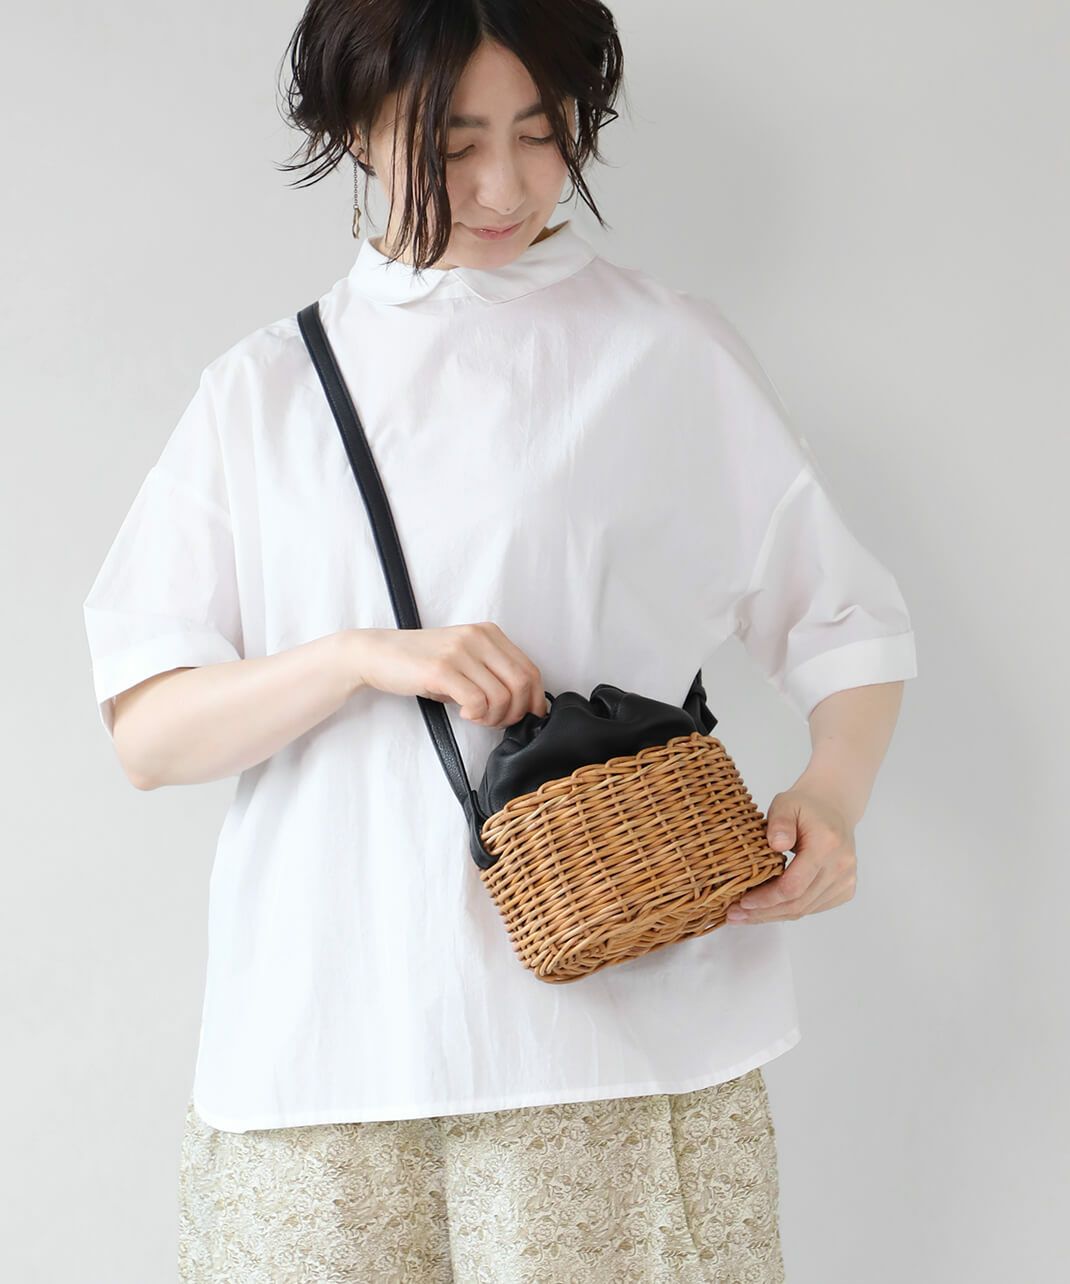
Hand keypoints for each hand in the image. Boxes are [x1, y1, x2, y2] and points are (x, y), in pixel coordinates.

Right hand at [347, 622, 547, 728]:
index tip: (527, 716)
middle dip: (517, 712)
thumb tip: (523, 705)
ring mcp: (460, 652)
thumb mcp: (463, 659)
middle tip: (498, 722)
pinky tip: (463, 714)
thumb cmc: (421, 662)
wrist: (378, 654)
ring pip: (502, 696)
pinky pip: (477, 702)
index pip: (530, 669)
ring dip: (494, 717)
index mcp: (489, 633)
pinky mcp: (442, 669)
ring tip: (477, 718)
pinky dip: (476, 715)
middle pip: (522, 684)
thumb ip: (491, 674)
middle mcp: (478, 637)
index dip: (534, 700)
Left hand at [725, 784, 856, 923]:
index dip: (766, 898)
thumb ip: (780, 822)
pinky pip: (812, 908)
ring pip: (805, 910)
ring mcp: (846, 881)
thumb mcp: (786, 804)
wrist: (832, 809)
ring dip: (773, 916)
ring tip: (744, 916)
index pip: (793, 885)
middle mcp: (841, 867)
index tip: (742, 901)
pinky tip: (766, 910)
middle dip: (763, 913)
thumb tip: (776, 844)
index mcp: (827, 846)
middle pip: (798, 903)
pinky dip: (788, 911)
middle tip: (734, 915)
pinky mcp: (845, 890)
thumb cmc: (804, 807)